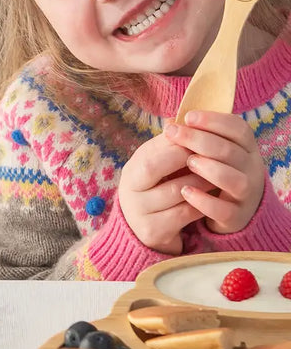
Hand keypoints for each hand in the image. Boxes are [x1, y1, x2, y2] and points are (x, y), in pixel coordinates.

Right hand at [118, 132, 211, 253]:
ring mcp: (140, 213)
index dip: (176, 142)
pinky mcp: (154, 231)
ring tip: (219, 171)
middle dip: (184, 157)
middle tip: (210, 152)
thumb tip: (180, 117)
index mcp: (131, 170)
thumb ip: (168, 145)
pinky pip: (185, 213)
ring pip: (176, 191)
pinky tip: (212, 195)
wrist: (146, 229)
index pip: (150, 150)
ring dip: (202, 179)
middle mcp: (129, 191)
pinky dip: (202, 202)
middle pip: (152, 167)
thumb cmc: (157, 189)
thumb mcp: (157, 166)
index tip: (199, 135)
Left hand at [165, 111, 265, 234]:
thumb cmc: (214, 173)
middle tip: (174, 133)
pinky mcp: (236, 217)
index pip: (239, 129)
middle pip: (231, 151)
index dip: (215, 121)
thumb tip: (169, 123)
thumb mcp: (210, 153)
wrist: (230, 212)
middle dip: (200, 139)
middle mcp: (251, 169)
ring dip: (210, 168)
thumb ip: (195, 139)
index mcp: (246, 149)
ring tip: (188, 162)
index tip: (188, 116)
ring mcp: (246, 195)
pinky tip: (185, 192)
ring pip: (235, 180)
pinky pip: (224, 210)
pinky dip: (205, 201)